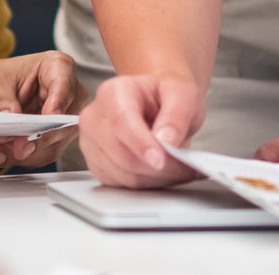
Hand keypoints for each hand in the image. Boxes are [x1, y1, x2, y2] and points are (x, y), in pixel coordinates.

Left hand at [0, 50, 85, 171]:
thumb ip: (1, 99)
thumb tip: (11, 116)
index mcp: (57, 67)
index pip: (64, 85)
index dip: (58, 104)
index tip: (48, 118)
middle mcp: (67, 95)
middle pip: (62, 123)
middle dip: (33, 139)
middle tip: (11, 147)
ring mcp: (63, 121)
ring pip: (50, 145)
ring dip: (19, 154)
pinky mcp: (53, 142)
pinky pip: (39, 156)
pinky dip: (15, 158)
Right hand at [76, 72, 204, 188]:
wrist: (158, 101)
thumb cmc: (165, 94)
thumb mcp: (182, 93)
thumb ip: (177, 114)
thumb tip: (167, 139)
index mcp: (113, 92)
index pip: (121, 122)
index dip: (141, 145)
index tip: (160, 160)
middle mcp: (95, 117)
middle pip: (123, 155)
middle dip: (159, 168)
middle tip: (186, 166)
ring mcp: (92, 143)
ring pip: (123, 175)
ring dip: (156, 178)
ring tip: (178, 168)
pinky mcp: (96, 164)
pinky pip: (121, 184)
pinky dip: (146, 183)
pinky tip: (162, 172)